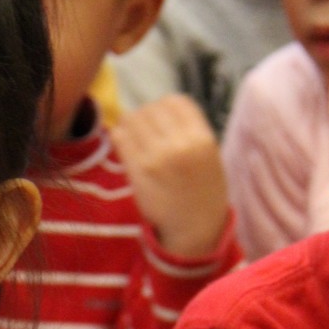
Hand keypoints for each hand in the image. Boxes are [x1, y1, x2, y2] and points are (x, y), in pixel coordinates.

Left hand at [110, 94, 229, 258]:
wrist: (195, 227)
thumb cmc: (203, 189)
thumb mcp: (208, 152)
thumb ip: (189, 128)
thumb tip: (159, 106)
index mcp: (201, 138)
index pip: (176, 101)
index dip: (164, 106)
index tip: (161, 117)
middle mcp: (180, 144)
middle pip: (152, 108)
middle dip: (145, 115)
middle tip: (143, 129)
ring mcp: (156, 158)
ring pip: (133, 119)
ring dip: (130, 123)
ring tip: (134, 136)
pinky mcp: (137, 171)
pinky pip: (120, 138)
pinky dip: (120, 136)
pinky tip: (125, 143)